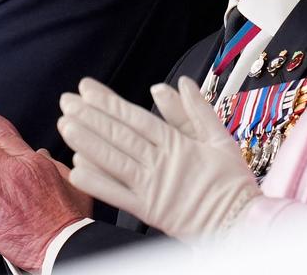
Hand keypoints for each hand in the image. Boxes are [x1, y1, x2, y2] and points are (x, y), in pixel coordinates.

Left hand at [58, 77, 260, 241]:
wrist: (241, 222)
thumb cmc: (231, 183)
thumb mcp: (220, 139)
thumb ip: (196, 110)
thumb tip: (177, 84)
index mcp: (177, 143)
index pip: (135, 117)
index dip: (108, 102)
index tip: (87, 89)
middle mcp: (160, 163)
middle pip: (119, 135)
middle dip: (89, 116)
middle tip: (66, 101)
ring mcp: (152, 187)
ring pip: (113, 160)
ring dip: (87, 142)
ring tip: (65, 126)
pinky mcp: (149, 211)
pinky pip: (117, 194)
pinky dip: (96, 182)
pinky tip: (76, 169)